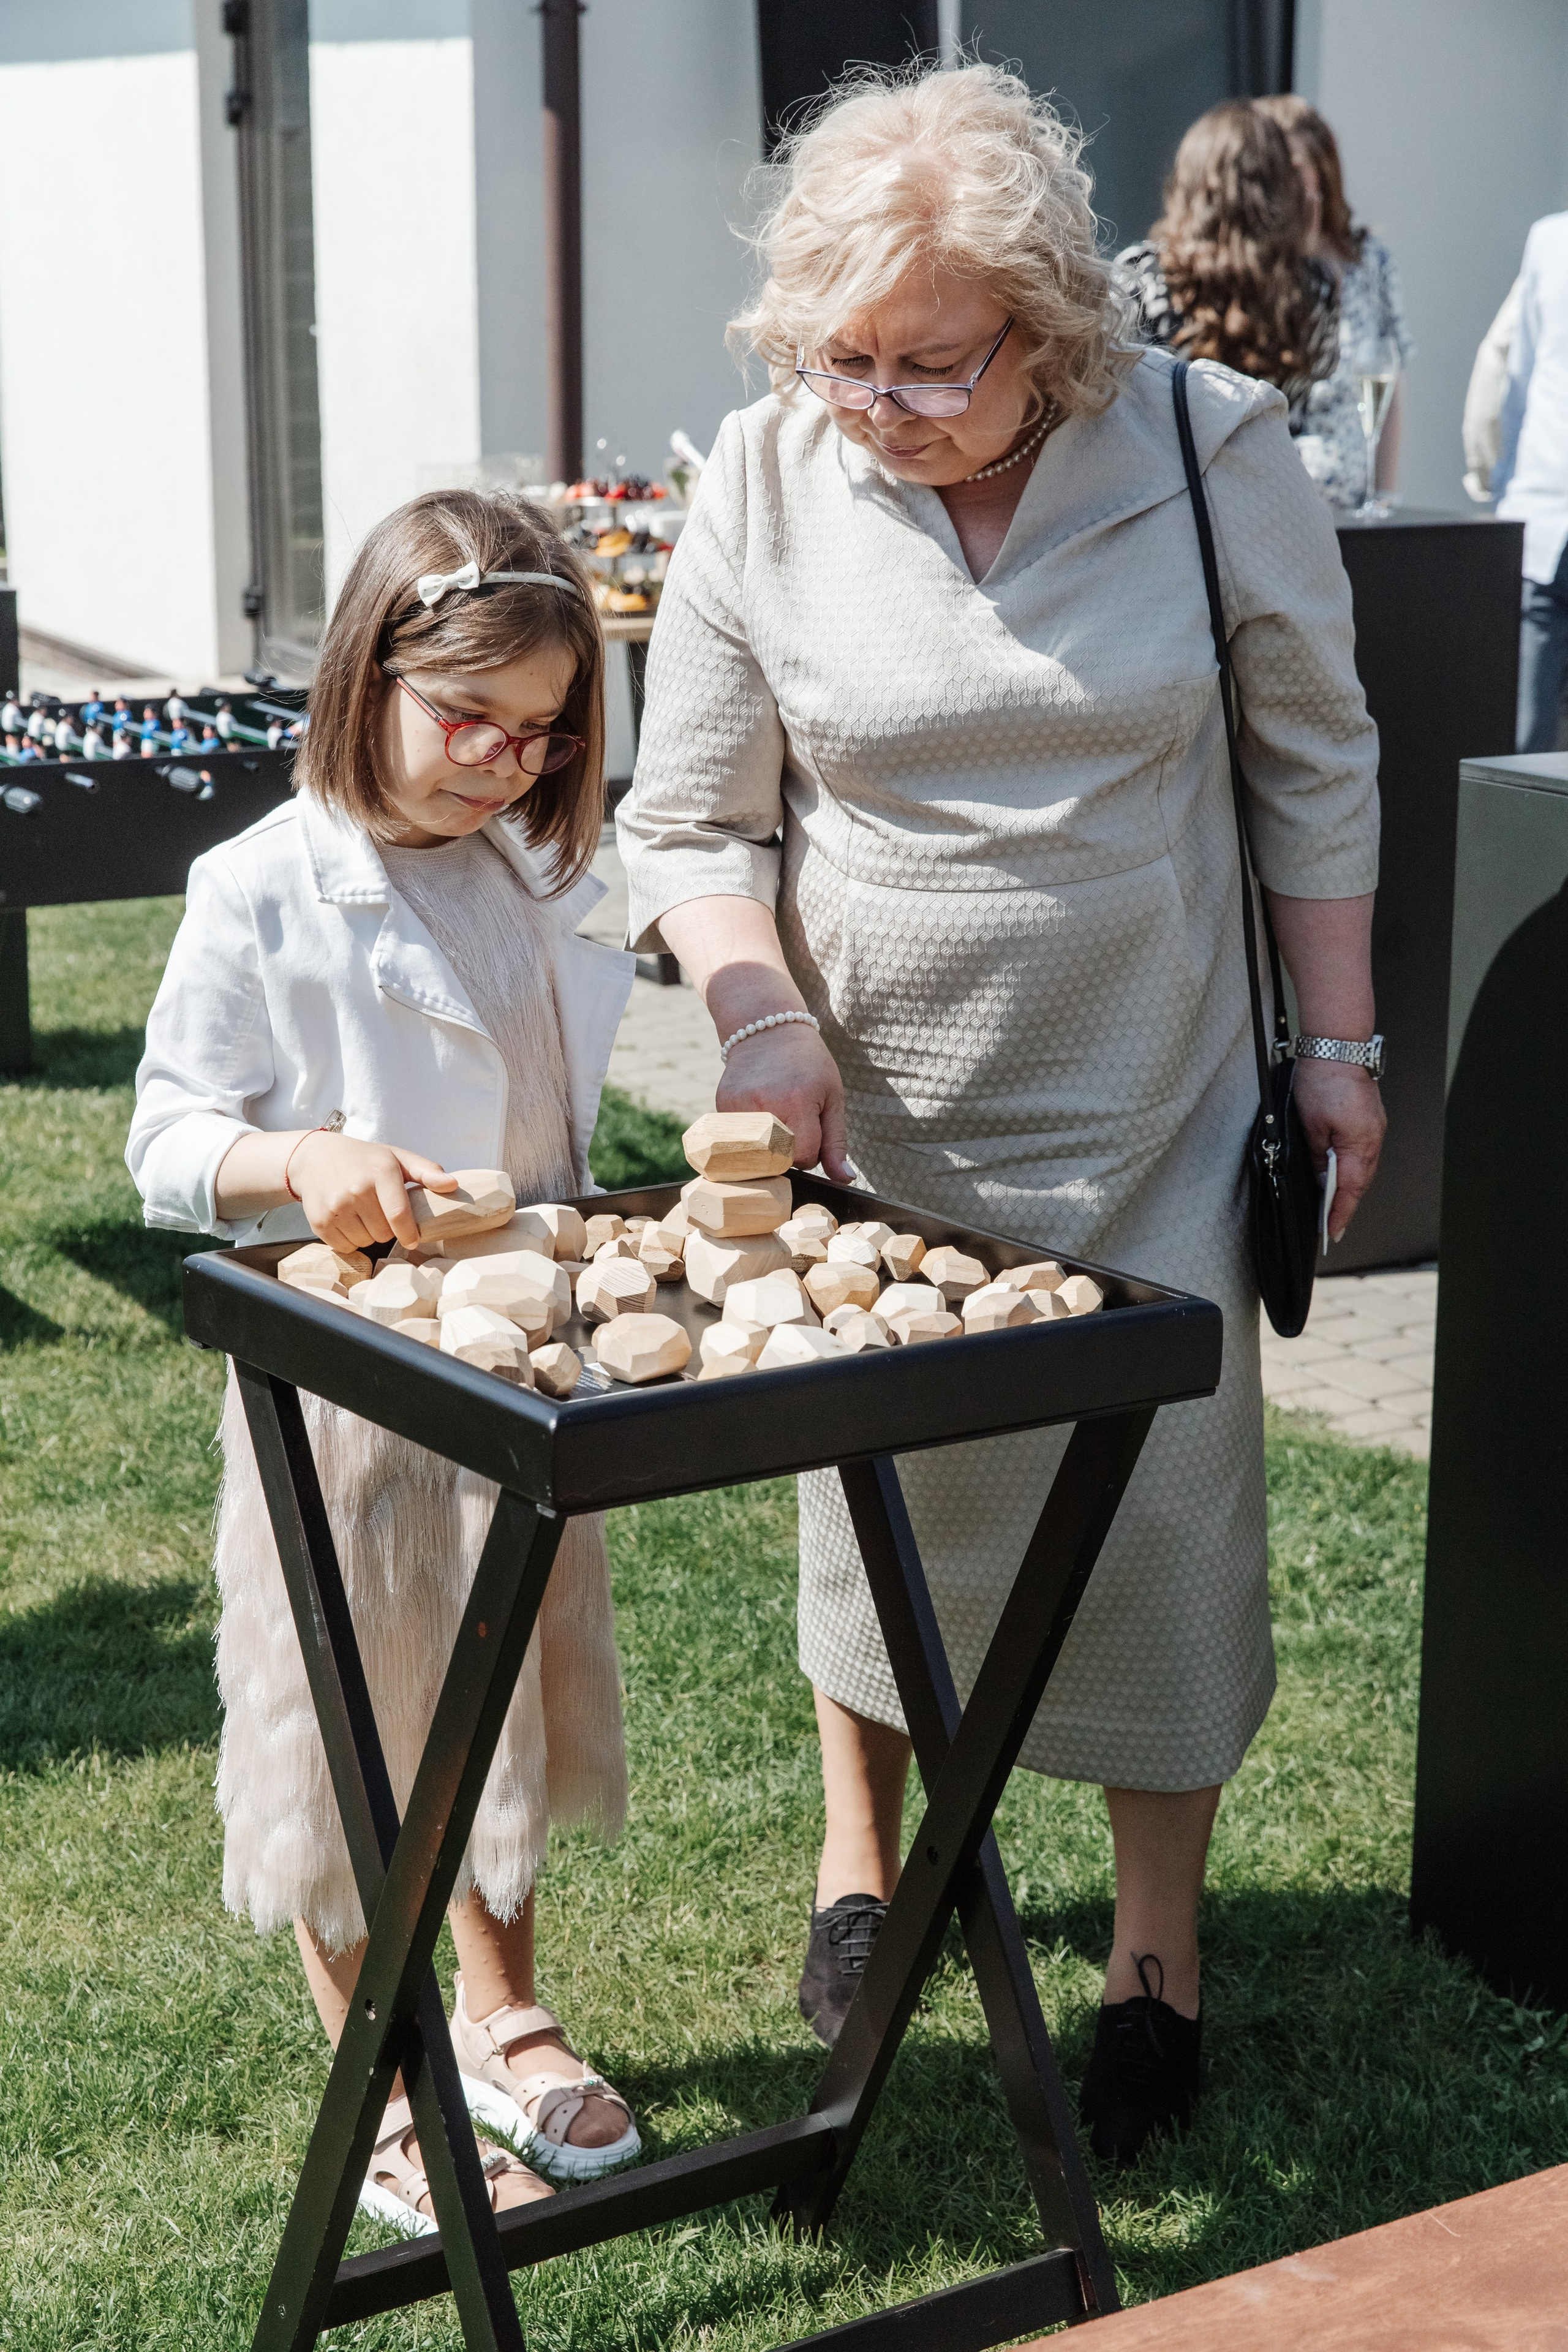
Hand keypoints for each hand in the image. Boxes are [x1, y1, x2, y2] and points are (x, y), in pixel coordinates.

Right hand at [289, 1133, 456, 1253]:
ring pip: (365, 1242)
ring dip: (368, 1235)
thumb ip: (426, 1171)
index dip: (409, 1233)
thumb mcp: (396, 1158)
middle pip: (383, 1233)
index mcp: (380, 1173)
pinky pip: (345, 1247)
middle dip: (386, 1228)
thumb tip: (453, 1184)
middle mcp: (356, 1190)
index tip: (412, 1239)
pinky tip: (347, 1220)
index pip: (399, 1215)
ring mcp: (335, 1207)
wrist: (314, 1157)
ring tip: (362, 1214)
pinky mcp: (320, 1222)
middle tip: (379, 1212)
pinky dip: (350, 1240)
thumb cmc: (363, 1159)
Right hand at [718, 1024, 854, 1182]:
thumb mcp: (832, 1097)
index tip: (809, 1130)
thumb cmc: (808, 1065)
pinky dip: (749, 1136)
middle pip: (777, 1161)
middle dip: (788, 1153)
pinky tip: (757, 1112)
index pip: (804, 1157)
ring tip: (774, 1118)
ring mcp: (738, 1106)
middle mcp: (764, 1104)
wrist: (767, 1031)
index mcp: (798, 1101)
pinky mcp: (721, 1106)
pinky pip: (737, 1142)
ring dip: (767, 1147)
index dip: (811, 1151)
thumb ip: (836, 1142)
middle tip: (791, 1124)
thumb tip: (844, 1180)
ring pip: (755, 1156)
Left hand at [1291, 1060, 1384, 1240]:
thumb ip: (1317, 1157)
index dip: (1341, 1214)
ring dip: (1349, 1187)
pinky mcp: (1371, 1120)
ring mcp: (1375, 1129)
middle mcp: (1373, 1140)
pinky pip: (1363, 1153)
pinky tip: (1339, 1172)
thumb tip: (1320, 1179)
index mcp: (1360, 1144)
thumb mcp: (1310, 1125)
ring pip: (1363, 1168)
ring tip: (1332, 1204)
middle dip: (1345, 1205)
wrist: (1338, 1047)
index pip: (1351, 1190)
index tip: (1332, 1233)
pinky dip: (1352, 1168)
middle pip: (1361, 1182)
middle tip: (1329, 1225)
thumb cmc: (1323, 1081)